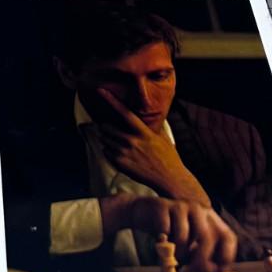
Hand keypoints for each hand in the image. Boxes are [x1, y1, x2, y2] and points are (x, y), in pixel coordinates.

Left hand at [95, 88, 209, 205]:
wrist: (170, 180)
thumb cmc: (169, 158)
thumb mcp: (163, 137)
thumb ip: (154, 126)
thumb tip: (153, 117)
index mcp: (143, 132)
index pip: (124, 112)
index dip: (111, 100)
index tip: (101, 91)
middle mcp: (132, 141)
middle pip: (107, 127)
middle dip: (106, 127)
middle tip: (110, 129)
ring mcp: (126, 153)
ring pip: (105, 140)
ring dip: (107, 140)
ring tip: (117, 143)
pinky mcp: (121, 164)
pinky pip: (106, 153)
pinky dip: (109, 151)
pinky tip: (119, 154)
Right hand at [101, 194, 237, 271]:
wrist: (143, 212)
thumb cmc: (170, 232)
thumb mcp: (191, 244)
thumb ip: (203, 256)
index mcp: (211, 217)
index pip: (228, 236)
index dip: (225, 256)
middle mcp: (199, 209)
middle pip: (207, 236)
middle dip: (201, 259)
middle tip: (193, 271)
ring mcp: (181, 205)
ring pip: (185, 236)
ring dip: (179, 252)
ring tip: (176, 256)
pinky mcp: (163, 206)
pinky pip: (166, 231)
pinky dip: (164, 242)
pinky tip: (162, 242)